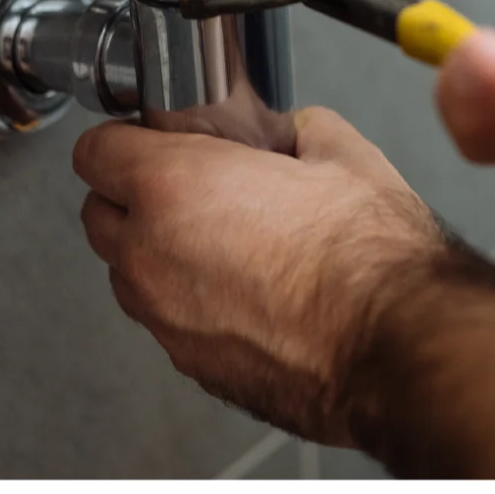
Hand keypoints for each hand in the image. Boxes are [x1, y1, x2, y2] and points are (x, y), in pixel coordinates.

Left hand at [73, 107, 442, 444]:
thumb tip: (290, 132)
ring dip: (155, 248)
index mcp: (174, 188)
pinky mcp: (192, 365)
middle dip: (132, 193)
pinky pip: (165, 318)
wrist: (400, 345)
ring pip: (127, 271)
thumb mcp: (340, 150)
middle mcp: (151, 256)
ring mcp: (166, 319)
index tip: (153, 138)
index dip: (126, 136)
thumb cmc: (369, 256)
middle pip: (98, 213)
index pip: (95, 150)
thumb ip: (294, 127)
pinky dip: (187, 298)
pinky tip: (244, 287)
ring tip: (222, 237)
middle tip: (188, 182)